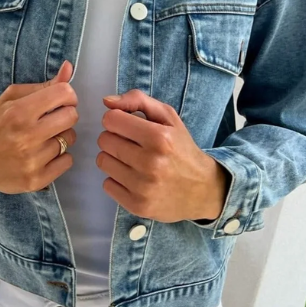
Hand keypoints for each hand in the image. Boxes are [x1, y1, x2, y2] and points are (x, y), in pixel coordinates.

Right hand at [0, 60, 77, 190]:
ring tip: (42, 138)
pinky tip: (43, 154)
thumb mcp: (11, 98)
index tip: (59, 101)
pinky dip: (60, 157)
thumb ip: (43, 85)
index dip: (66, 95)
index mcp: (19, 112)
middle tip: (51, 119)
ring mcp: (32, 161)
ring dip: (60, 136)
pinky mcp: (36, 180)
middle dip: (65, 114)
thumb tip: (69, 67)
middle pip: (72, 116)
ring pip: (70, 139)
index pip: (64, 93)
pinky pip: (67, 161)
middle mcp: (26, 136)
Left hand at [96, 90, 230, 223]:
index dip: (116, 120)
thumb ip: (138, 100)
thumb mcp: (168, 117)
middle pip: (104, 140)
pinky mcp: (137, 205)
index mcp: (159, 137)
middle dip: (114, 138)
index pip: (111, 120)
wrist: (202, 190)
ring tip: (132, 161)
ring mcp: (143, 187)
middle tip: (131, 144)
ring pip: (102, 161)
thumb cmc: (181, 149)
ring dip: (114, 158)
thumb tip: (106, 102)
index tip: (127, 126)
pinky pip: (107, 184)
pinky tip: (134, 178)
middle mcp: (151, 163)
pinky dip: (117, 180)